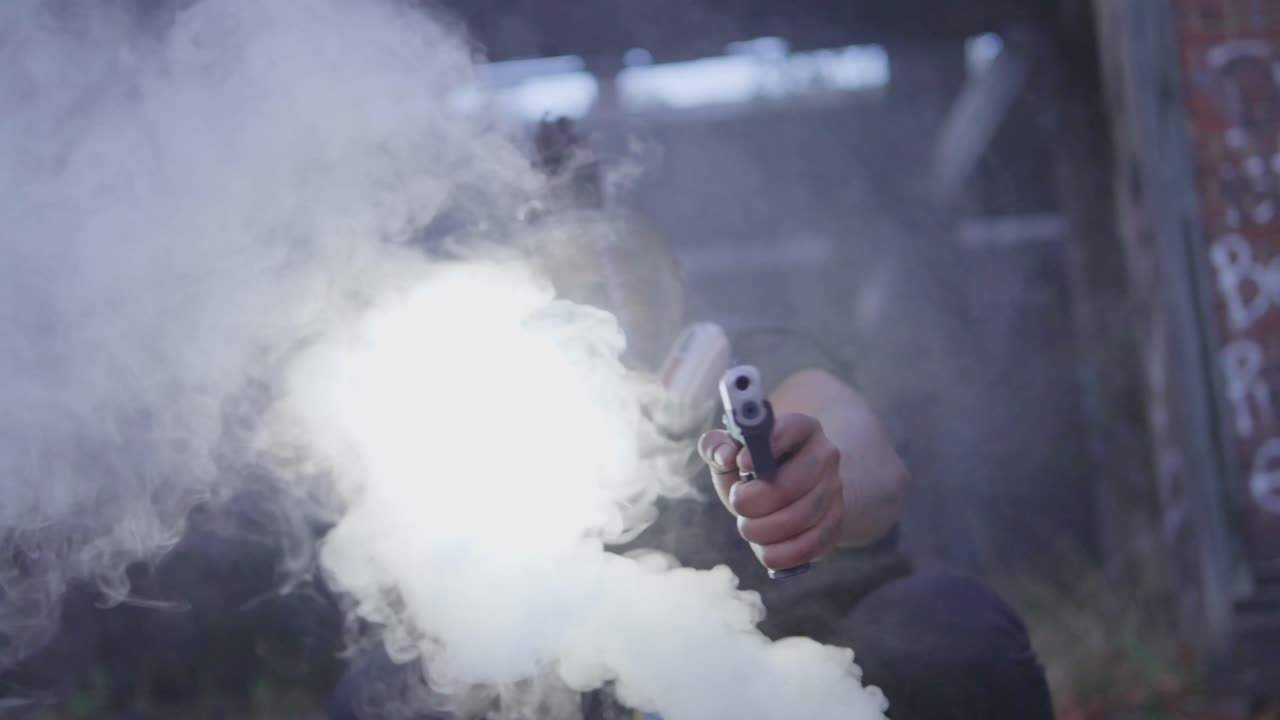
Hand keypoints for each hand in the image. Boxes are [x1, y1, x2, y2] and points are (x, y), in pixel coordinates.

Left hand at [697, 414, 844, 571]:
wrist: (789, 498)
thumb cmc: (754, 473)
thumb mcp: (732, 454)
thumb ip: (717, 446)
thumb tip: (724, 455)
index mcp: (801, 429)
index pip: (791, 429)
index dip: (763, 447)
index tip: (741, 463)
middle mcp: (825, 457)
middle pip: (787, 486)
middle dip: (750, 503)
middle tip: (738, 503)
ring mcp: (834, 492)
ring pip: (796, 519)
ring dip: (760, 530)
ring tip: (748, 526)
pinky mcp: (835, 525)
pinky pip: (808, 546)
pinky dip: (778, 553)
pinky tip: (765, 548)